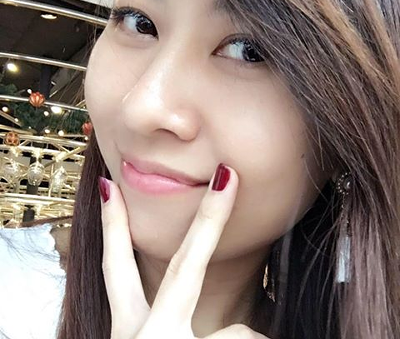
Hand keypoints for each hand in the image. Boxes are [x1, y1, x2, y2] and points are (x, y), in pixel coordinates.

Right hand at [99, 164, 269, 338]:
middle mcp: (144, 333)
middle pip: (184, 265)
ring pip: (239, 332)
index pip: (116, 266)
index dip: (113, 223)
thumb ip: (173, 327)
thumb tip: (222, 323)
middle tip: (228, 175)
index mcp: (128, 329)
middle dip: (209, 218)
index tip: (109, 184)